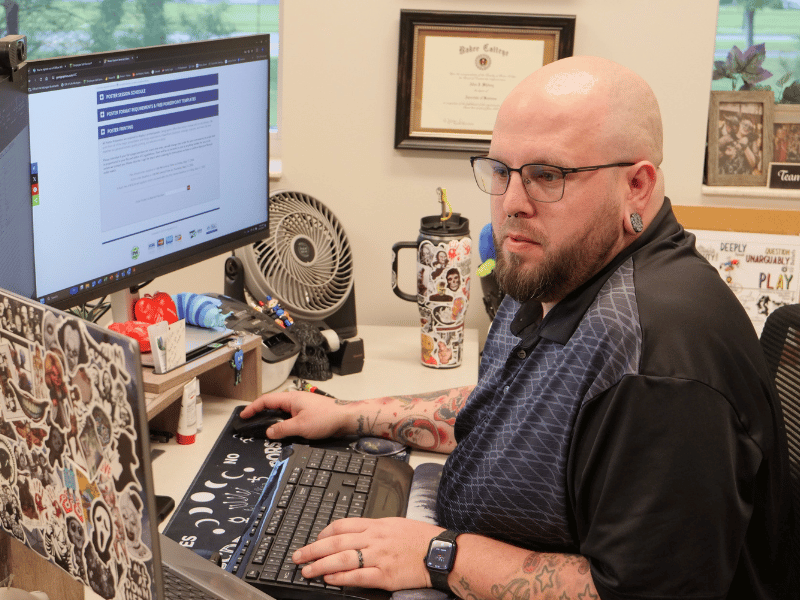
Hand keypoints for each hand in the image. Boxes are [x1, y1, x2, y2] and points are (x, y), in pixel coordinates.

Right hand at [239, 390, 356, 439]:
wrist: (347, 418)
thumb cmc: (327, 417)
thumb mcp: (301, 426)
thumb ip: (282, 429)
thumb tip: (269, 432)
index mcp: (291, 399)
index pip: (266, 400)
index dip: (253, 408)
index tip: (244, 415)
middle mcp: (295, 400)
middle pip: (273, 405)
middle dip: (260, 413)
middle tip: (251, 423)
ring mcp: (302, 406)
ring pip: (282, 412)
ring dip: (273, 420)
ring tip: (264, 429)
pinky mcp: (308, 413)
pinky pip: (291, 417)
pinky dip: (283, 423)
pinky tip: (283, 431)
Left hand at [293, 517, 443, 590]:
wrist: (440, 552)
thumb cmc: (420, 539)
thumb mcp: (395, 524)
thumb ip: (374, 529)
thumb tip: (355, 534)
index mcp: (376, 525)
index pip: (342, 525)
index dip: (324, 533)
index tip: (315, 539)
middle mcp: (374, 539)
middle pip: (336, 542)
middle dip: (313, 549)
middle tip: (298, 556)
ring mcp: (379, 557)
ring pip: (343, 559)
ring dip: (321, 565)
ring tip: (307, 570)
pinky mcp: (385, 576)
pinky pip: (358, 576)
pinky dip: (341, 578)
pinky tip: (329, 579)